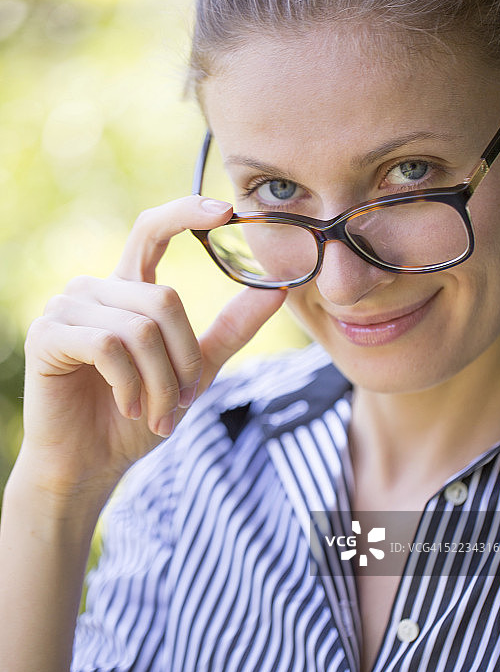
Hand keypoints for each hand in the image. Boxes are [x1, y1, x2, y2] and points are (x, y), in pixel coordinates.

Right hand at [18, 195, 284, 512]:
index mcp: (128, 289)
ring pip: (141, 328)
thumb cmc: (139, 414)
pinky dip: (131, 384)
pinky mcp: (48, 335)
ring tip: (155, 414)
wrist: (91, 462)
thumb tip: (278, 289)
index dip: (185, 212)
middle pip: (164, 300)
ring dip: (159, 382)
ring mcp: (68, 308)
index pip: (153, 230)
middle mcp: (95, 288)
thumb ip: (232, 328)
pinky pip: (109, 346)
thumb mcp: (196, 369)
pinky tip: (128, 407)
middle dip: (184, 360)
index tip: (225, 210)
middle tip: (180, 401)